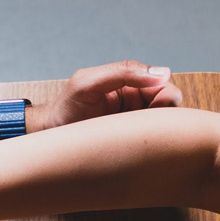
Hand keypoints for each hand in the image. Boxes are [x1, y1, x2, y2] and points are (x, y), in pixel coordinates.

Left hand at [33, 61, 183, 130]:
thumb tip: (163, 72)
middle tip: (145, 126)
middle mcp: (135, 99)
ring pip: (163, 124)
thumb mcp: (89, 83)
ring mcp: (134, 121)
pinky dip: (152, 144)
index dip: (166, 96)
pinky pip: (152, 142)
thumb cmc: (66, 108)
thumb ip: (123, 72)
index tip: (156, 108)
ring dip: (158, 130)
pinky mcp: (131, 141)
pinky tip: (137, 148)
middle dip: (165, 114)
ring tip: (136, 137)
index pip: (163, 84)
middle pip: (169, 104)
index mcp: (129, 81)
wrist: (50, 136)